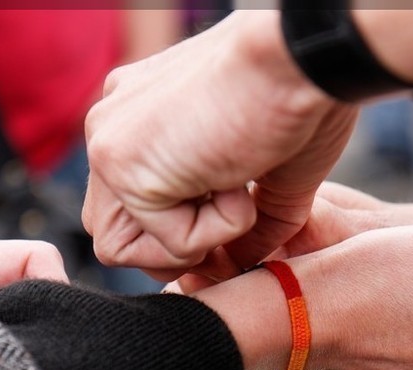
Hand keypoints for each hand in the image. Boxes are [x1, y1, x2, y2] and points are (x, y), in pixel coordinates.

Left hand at [82, 11, 356, 280]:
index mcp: (142, 119)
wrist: (304, 59)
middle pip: (113, 232)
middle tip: (234, 216)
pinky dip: (219, 230)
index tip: (236, 217)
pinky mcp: (120, 161)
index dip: (179, 232)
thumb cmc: (301, 98)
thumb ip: (244, 224)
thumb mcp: (270, 175)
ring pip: (122, 248)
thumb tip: (233, 266)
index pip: (130, 207)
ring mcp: (109, 140)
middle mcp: (114, 126)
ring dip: (196, 241)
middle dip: (177, 247)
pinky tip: (241, 178)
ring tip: (238, 192)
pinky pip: (165, 243)